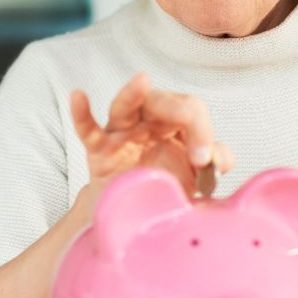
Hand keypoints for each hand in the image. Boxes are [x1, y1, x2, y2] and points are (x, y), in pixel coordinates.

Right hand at [70, 72, 234, 200]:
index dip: (204, 131)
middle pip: (163, 101)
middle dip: (183, 116)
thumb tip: (219, 157)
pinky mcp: (99, 150)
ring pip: (125, 107)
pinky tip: (78, 96)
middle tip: (199, 155)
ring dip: (133, 94)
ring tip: (142, 81)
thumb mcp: (197, 175)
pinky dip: (81, 113)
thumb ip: (215, 161)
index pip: (192, 109)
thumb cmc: (166, 185)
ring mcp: (122, 133)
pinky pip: (87, 129)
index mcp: (175, 123)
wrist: (133, 216)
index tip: (206, 163)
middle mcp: (149, 121)